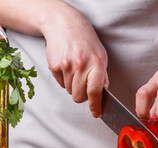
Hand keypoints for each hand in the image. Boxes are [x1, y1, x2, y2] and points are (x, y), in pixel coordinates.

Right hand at [41, 1, 108, 117]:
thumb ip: (103, 75)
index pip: (95, 91)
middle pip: (79, 97)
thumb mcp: (101, 54)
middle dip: (81, 95)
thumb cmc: (85, 39)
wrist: (64, 24)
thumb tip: (103, 93)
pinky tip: (67, 66)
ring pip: (69, 91)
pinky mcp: (54, 66)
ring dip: (72, 86)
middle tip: (83, 85)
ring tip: (75, 70)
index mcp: (96, 63)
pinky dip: (64, 79)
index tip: (96, 113)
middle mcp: (81, 65)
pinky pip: (60, 84)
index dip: (95, 105)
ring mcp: (66, 65)